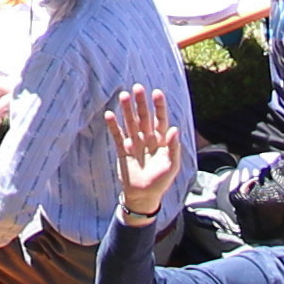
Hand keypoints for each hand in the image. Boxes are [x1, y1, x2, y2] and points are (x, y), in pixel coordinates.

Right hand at [108, 83, 185, 226]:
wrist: (143, 196)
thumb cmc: (160, 181)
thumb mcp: (171, 165)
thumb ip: (173, 147)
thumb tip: (174, 129)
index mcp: (161, 141)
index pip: (160, 119)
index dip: (159, 106)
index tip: (156, 92)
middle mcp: (148, 138)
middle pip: (144, 117)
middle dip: (141, 103)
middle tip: (137, 87)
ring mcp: (134, 143)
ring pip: (130, 123)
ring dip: (127, 110)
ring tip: (123, 95)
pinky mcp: (122, 150)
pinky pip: (117, 135)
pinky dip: (113, 125)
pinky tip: (109, 114)